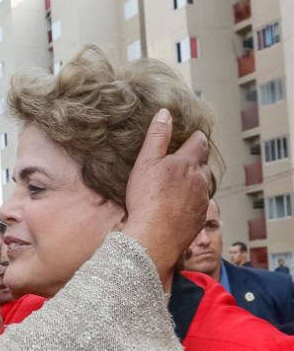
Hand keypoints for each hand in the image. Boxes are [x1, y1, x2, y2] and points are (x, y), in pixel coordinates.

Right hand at [121, 109, 209, 283]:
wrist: (154, 236)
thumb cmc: (147, 198)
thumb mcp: (146, 161)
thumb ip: (157, 136)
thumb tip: (165, 114)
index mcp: (188, 163)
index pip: (200, 143)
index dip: (196, 137)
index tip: (192, 136)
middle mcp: (201, 181)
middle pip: (204, 166)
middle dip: (195, 162)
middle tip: (181, 162)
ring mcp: (202, 202)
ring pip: (202, 187)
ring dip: (194, 183)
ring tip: (177, 186)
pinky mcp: (199, 219)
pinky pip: (199, 205)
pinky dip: (190, 202)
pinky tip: (175, 206)